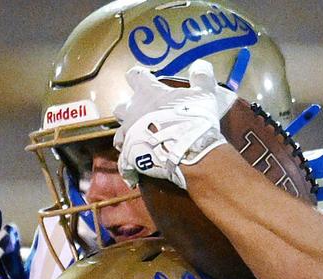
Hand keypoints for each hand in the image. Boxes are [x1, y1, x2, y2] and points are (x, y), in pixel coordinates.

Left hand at [113, 60, 235, 188]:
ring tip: (137, 140)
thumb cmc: (194, 118)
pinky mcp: (130, 155)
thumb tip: (200, 66)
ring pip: (118, 133)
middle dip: (128, 109)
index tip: (142, 78)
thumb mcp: (204, 93)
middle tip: (141, 114)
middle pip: (121, 106)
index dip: (138, 76)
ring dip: (126, 135)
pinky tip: (135, 168)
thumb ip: (201, 77)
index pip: (136, 76)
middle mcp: (133, 111)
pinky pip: (124, 161)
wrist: (188, 150)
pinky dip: (128, 164)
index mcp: (149, 93)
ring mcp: (129, 134)